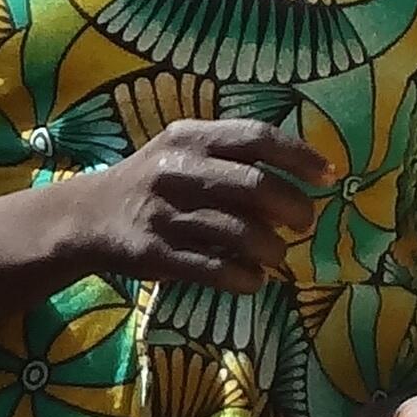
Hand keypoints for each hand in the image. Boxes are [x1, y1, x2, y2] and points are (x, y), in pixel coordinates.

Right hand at [81, 118, 320, 294]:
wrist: (88, 217)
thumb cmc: (153, 183)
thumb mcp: (183, 150)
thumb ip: (232, 158)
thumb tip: (298, 185)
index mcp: (190, 137)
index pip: (256, 137)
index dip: (299, 157)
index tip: (328, 177)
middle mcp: (176, 169)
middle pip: (254, 185)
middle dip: (293, 207)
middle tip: (305, 224)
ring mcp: (164, 213)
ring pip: (239, 232)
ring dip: (272, 249)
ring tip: (278, 257)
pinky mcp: (155, 253)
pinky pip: (214, 268)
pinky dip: (244, 278)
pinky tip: (253, 280)